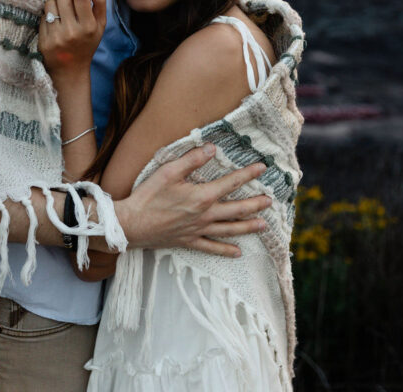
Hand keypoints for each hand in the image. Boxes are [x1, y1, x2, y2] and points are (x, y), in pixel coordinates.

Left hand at [39, 0, 106, 78]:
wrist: (70, 70)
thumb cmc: (87, 44)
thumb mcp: (100, 26)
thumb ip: (100, 3)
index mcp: (89, 27)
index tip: (79, 3)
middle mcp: (72, 32)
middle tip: (68, 8)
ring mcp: (56, 37)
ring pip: (49, 4)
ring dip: (54, 6)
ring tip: (60, 15)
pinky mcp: (43, 41)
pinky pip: (42, 16)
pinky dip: (47, 17)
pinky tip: (53, 26)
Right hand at [114, 144, 271, 257]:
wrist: (131, 225)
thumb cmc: (148, 196)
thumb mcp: (168, 171)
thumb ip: (192, 159)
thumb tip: (212, 148)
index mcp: (201, 196)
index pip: (231, 183)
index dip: (248, 174)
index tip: (262, 168)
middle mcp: (204, 215)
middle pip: (236, 210)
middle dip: (255, 204)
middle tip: (271, 200)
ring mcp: (198, 230)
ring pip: (229, 230)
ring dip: (248, 227)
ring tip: (264, 225)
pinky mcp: (189, 241)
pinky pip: (211, 248)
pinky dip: (225, 251)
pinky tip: (237, 253)